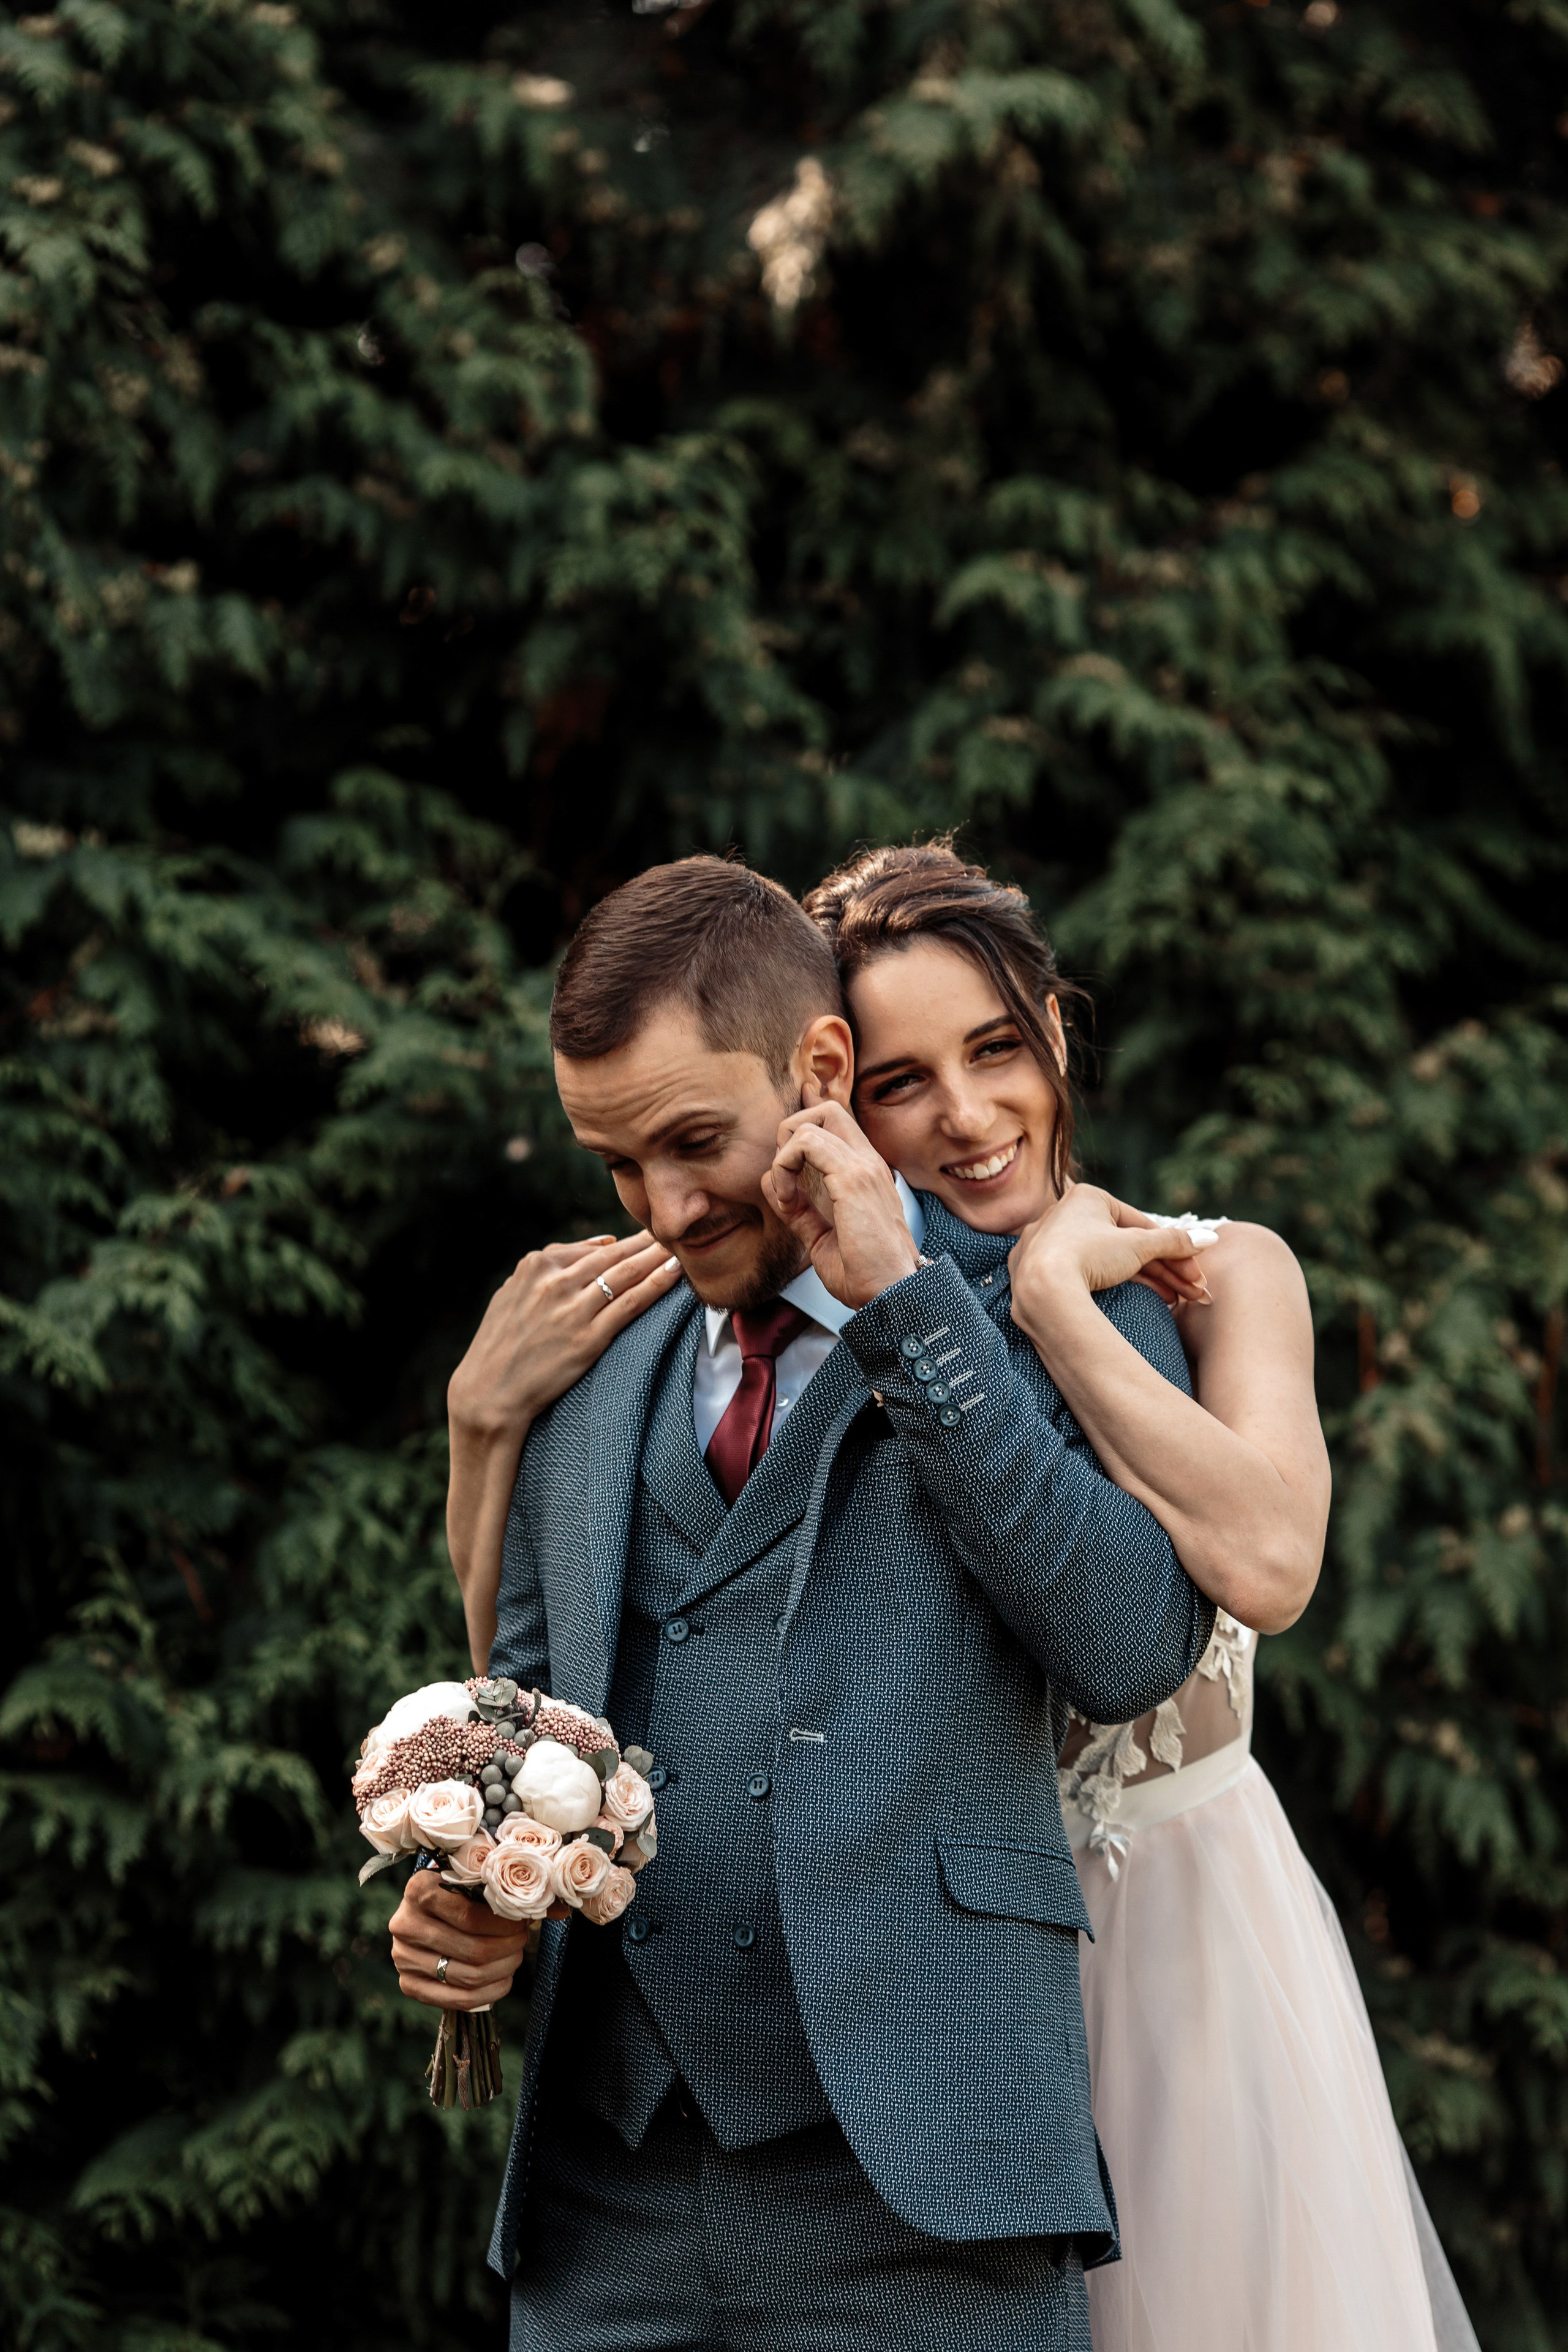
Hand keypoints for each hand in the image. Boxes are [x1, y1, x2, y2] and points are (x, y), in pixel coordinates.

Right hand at [389, 1868, 534, 2010]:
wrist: (423, 1909)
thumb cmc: (455, 1889)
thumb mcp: (475, 1879)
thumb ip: (512, 1890)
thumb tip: (560, 1908)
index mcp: (420, 1889)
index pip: (471, 1917)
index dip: (505, 1924)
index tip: (524, 1920)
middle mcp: (405, 1924)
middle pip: (472, 1950)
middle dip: (508, 1948)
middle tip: (522, 1940)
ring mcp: (403, 1957)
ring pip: (467, 1976)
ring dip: (502, 1970)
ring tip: (514, 1957)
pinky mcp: (408, 1984)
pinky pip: (456, 1999)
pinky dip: (488, 1993)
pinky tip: (503, 1980)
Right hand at [447, 1231, 681, 1440]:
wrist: (490, 1390)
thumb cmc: (503, 1342)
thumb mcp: (515, 1291)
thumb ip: (553, 1263)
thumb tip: (603, 1242)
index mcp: (536, 1265)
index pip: (592, 1248)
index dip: (625, 1242)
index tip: (649, 1236)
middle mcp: (555, 1282)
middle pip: (613, 1256)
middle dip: (647, 1242)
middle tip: (674, 1233)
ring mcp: (573, 1309)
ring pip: (626, 1274)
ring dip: (658, 1257)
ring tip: (682, 1246)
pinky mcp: (588, 1338)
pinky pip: (632, 1303)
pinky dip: (657, 1284)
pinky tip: (676, 1272)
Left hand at [761, 1090, 920, 1308]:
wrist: (891, 1295)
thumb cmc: (865, 1274)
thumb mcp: (821, 1238)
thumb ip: (798, 1210)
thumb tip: (770, 1182)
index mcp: (866, 1174)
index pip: (834, 1125)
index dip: (800, 1140)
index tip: (788, 1185)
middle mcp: (868, 1163)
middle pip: (827, 1110)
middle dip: (792, 1133)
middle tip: (785, 1175)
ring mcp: (864, 1167)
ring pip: (815, 1121)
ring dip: (786, 1153)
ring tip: (785, 1194)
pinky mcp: (853, 1178)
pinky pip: (807, 1143)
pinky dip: (785, 1166)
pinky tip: (786, 1199)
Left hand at [1009, 1184, 1214, 1332]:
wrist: (1040, 1288)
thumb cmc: (1088, 1256)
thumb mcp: (1137, 1247)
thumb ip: (1174, 1242)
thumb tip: (1210, 1238)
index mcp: (1087, 1197)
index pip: (1142, 1225)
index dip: (1175, 1251)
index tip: (1196, 1273)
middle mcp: (1066, 1214)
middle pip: (1128, 1245)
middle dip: (1166, 1270)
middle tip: (1193, 1292)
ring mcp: (1051, 1244)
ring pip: (1110, 1261)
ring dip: (1149, 1281)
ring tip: (1176, 1300)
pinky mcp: (1041, 1270)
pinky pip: (1085, 1273)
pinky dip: (1116, 1286)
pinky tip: (1144, 1299)